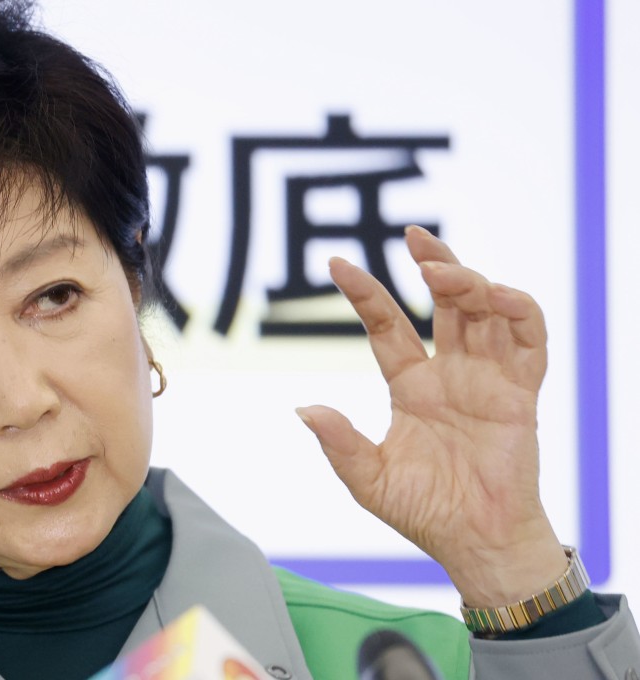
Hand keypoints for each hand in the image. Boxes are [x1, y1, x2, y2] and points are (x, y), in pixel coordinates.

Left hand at [296, 225, 566, 606]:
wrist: (475, 543)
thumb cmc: (425, 511)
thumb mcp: (368, 479)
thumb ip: (340, 444)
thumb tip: (304, 409)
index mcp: (411, 385)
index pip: (387, 325)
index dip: (365, 293)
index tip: (337, 264)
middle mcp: (450, 372)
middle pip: (446, 302)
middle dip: (434, 265)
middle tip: (414, 237)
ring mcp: (488, 379)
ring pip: (485, 311)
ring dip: (469, 282)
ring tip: (442, 272)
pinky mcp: (523, 394)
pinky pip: (528, 343)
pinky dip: (519, 314)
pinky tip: (499, 297)